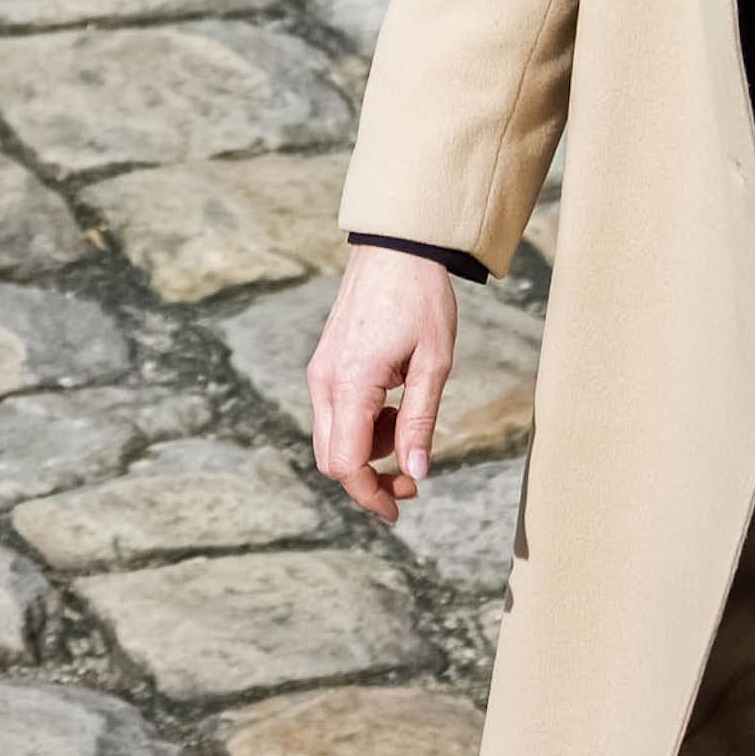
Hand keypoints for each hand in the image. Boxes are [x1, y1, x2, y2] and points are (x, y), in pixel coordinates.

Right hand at [307, 247, 458, 521]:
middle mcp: (324, 382)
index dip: (371, 494)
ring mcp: (320, 372)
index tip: (400, 508)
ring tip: (409, 421)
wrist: (397, 247)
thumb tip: (416, 474)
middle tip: (412, 479)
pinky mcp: (325, 364)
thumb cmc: (421, 298)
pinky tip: (393, 402)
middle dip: (370, 478)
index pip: (346, 464)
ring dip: (370, 448)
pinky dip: (362, 424)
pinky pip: (335, 413)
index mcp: (350, 384)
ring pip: (333, 438)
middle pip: (333, 458)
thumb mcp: (434, 362)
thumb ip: (421, 420)